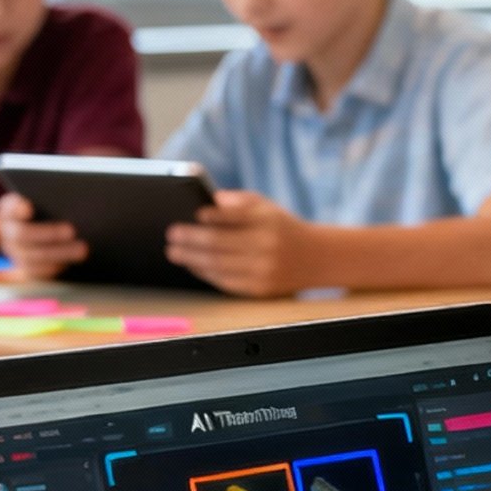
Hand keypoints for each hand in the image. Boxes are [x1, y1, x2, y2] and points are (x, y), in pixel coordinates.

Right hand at [0, 191, 85, 280]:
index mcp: (10, 209)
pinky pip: (37, 272)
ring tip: (83, 249)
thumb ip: (53, 197)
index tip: (28, 208)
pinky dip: (56, 267)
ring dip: (59, 253)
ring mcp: (15, 251)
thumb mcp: (47, 200)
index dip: (17, 208)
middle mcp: (8, 231)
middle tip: (72, 230)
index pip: (9, 207)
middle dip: (48, 233)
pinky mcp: (27, 267)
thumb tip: (70, 197)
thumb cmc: (49, 209)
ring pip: (31, 257)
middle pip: (22, 234)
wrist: (42, 229)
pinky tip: (73, 261)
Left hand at [164, 190, 319, 296]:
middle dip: (191, 239)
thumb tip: (209, 204)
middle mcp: (267, 246)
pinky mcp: (261, 288)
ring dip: (192, 258)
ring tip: (174, 252)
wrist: (317, 257)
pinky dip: (206, 273)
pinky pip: (226, 282)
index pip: (235, 216)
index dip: (213, 216)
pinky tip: (193, 266)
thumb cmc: (282, 227)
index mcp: (268, 220)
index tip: (195, 214)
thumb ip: (238, 201)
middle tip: (172, 234)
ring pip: (218, 265)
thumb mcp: (266, 207)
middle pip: (220, 242)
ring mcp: (264, 269)